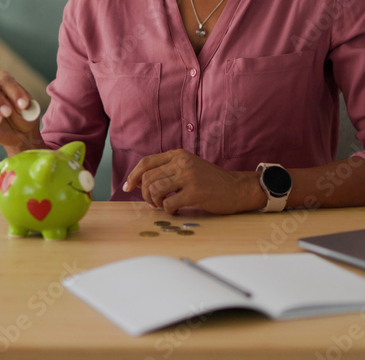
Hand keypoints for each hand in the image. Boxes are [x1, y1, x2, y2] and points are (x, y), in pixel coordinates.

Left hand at [123, 149, 265, 214]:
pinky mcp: (195, 193)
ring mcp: (188, 177)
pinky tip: (177, 209)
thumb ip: (168, 170)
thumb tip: (140, 183)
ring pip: (155, 190)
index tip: (128, 187)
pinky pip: (169, 204)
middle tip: (153, 202)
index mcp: (178, 154)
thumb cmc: (211, 180)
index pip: (146, 162)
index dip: (133, 176)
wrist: (237, 188)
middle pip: (148, 178)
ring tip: (164, 205)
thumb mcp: (189, 166)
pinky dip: (169, 210)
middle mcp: (182, 163)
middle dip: (145, 194)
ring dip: (155, 202)